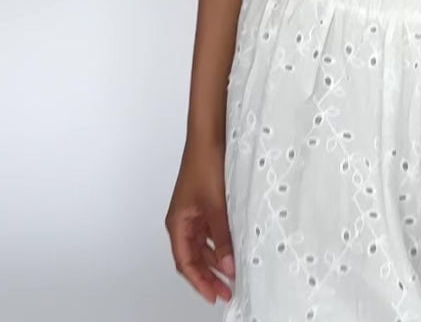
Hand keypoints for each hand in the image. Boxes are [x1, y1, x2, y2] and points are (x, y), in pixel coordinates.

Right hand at [165, 138, 234, 303]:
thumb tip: (229, 266)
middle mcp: (183, 221)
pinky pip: (210, 231)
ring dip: (215, 261)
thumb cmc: (206, 165)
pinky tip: (233, 249)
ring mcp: (193, 212)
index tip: (215, 295)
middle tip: (228, 291)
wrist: (209, 135)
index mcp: (178, 224)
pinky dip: (220, 243)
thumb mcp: (217, 205)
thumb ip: (223, 237)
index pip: (186, 263)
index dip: (200, 282)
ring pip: (202, 245)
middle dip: (209, 276)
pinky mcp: (204, 203)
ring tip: (232, 275)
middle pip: (193, 257)